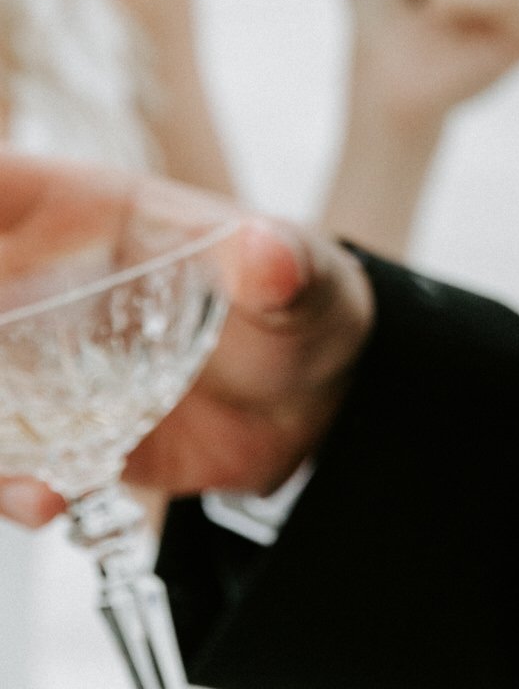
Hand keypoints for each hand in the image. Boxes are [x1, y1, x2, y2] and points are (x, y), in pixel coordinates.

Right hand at [0, 153, 374, 526]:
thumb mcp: (303, 277)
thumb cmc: (302, 301)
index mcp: (94, 215)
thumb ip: (281, 265)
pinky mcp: (57, 434)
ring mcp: (43, 364)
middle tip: (0, 383)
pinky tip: (45, 501)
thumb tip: (265, 251)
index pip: (2, 188)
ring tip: (22, 475)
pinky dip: (7, 483)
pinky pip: (6, 458)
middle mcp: (49, 286)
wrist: (317, 406)